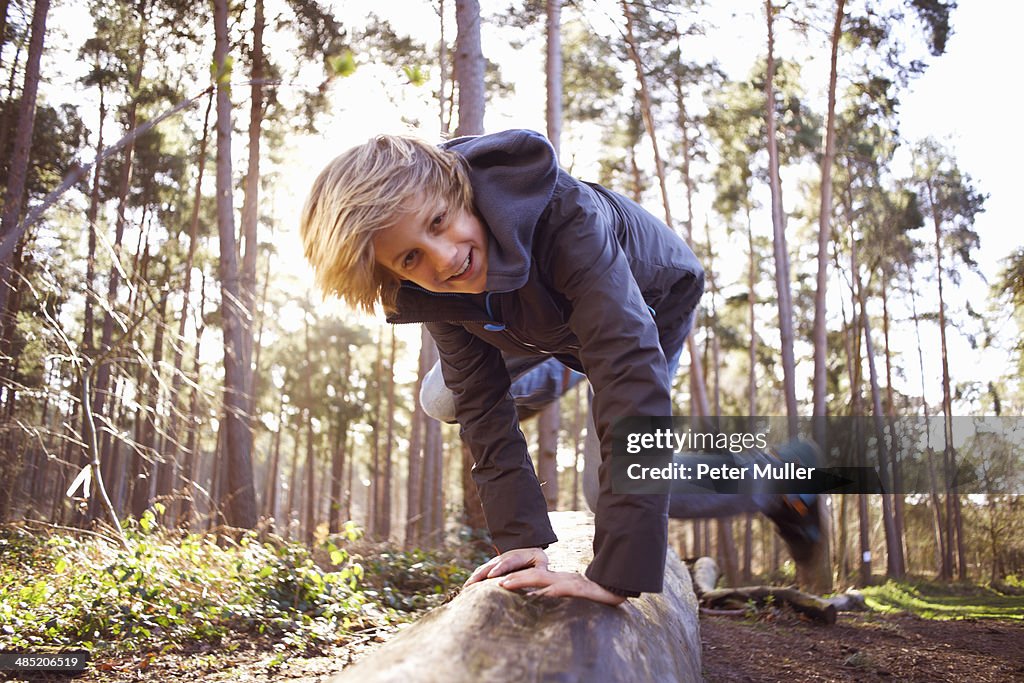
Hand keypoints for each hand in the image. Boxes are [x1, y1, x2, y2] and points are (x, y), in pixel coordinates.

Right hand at [464, 547, 548, 586]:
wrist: (528, 549)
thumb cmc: (536, 558)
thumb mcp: (541, 560)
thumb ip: (541, 568)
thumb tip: (539, 576)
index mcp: (516, 557)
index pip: (507, 562)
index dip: (498, 569)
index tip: (490, 576)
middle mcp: (503, 558)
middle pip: (490, 566)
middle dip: (480, 575)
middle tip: (471, 584)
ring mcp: (496, 562)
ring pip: (483, 569)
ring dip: (474, 578)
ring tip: (466, 588)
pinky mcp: (491, 567)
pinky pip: (481, 572)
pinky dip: (473, 579)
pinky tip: (466, 589)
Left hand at [498, 567, 626, 605]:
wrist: (614, 590)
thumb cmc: (593, 595)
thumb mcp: (569, 594)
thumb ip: (553, 594)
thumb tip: (535, 600)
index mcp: (557, 579)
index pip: (533, 575)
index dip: (516, 576)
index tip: (499, 581)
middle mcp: (559, 577)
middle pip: (532, 574)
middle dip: (513, 576)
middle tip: (495, 581)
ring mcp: (567, 581)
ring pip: (541, 578)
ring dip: (522, 580)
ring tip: (505, 584)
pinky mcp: (576, 588)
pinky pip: (557, 589)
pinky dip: (544, 592)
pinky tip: (534, 596)